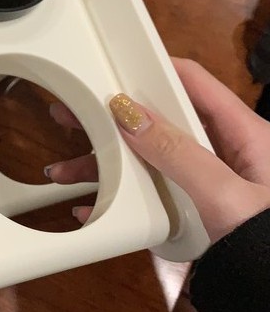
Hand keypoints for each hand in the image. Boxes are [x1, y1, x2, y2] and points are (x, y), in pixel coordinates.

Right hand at [46, 58, 269, 242]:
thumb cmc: (266, 244)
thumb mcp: (224, 194)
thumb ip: (177, 153)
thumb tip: (127, 112)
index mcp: (243, 132)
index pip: (193, 82)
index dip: (153, 68)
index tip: (111, 67)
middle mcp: (221, 149)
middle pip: (159, 120)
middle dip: (112, 119)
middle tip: (70, 114)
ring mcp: (204, 179)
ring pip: (148, 157)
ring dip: (105, 163)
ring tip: (62, 172)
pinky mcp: (192, 205)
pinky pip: (150, 190)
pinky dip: (119, 195)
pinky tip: (90, 205)